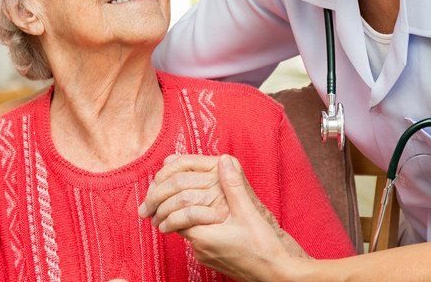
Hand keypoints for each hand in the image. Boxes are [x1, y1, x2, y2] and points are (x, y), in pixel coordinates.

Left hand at [139, 154, 306, 259]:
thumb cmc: (266, 248)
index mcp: (203, 236)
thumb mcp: (248, 213)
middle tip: (151, 197)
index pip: (172, 214)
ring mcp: (205, 256)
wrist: (279, 276)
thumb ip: (233, 186)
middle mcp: (199, 249)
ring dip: (176, 216)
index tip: (156, 186)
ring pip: (184, 230)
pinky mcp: (213, 259)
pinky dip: (192, 223)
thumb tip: (224, 160)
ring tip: (169, 202)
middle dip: (161, 208)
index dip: (164, 197)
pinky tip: (198, 214)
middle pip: (173, 223)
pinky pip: (196, 238)